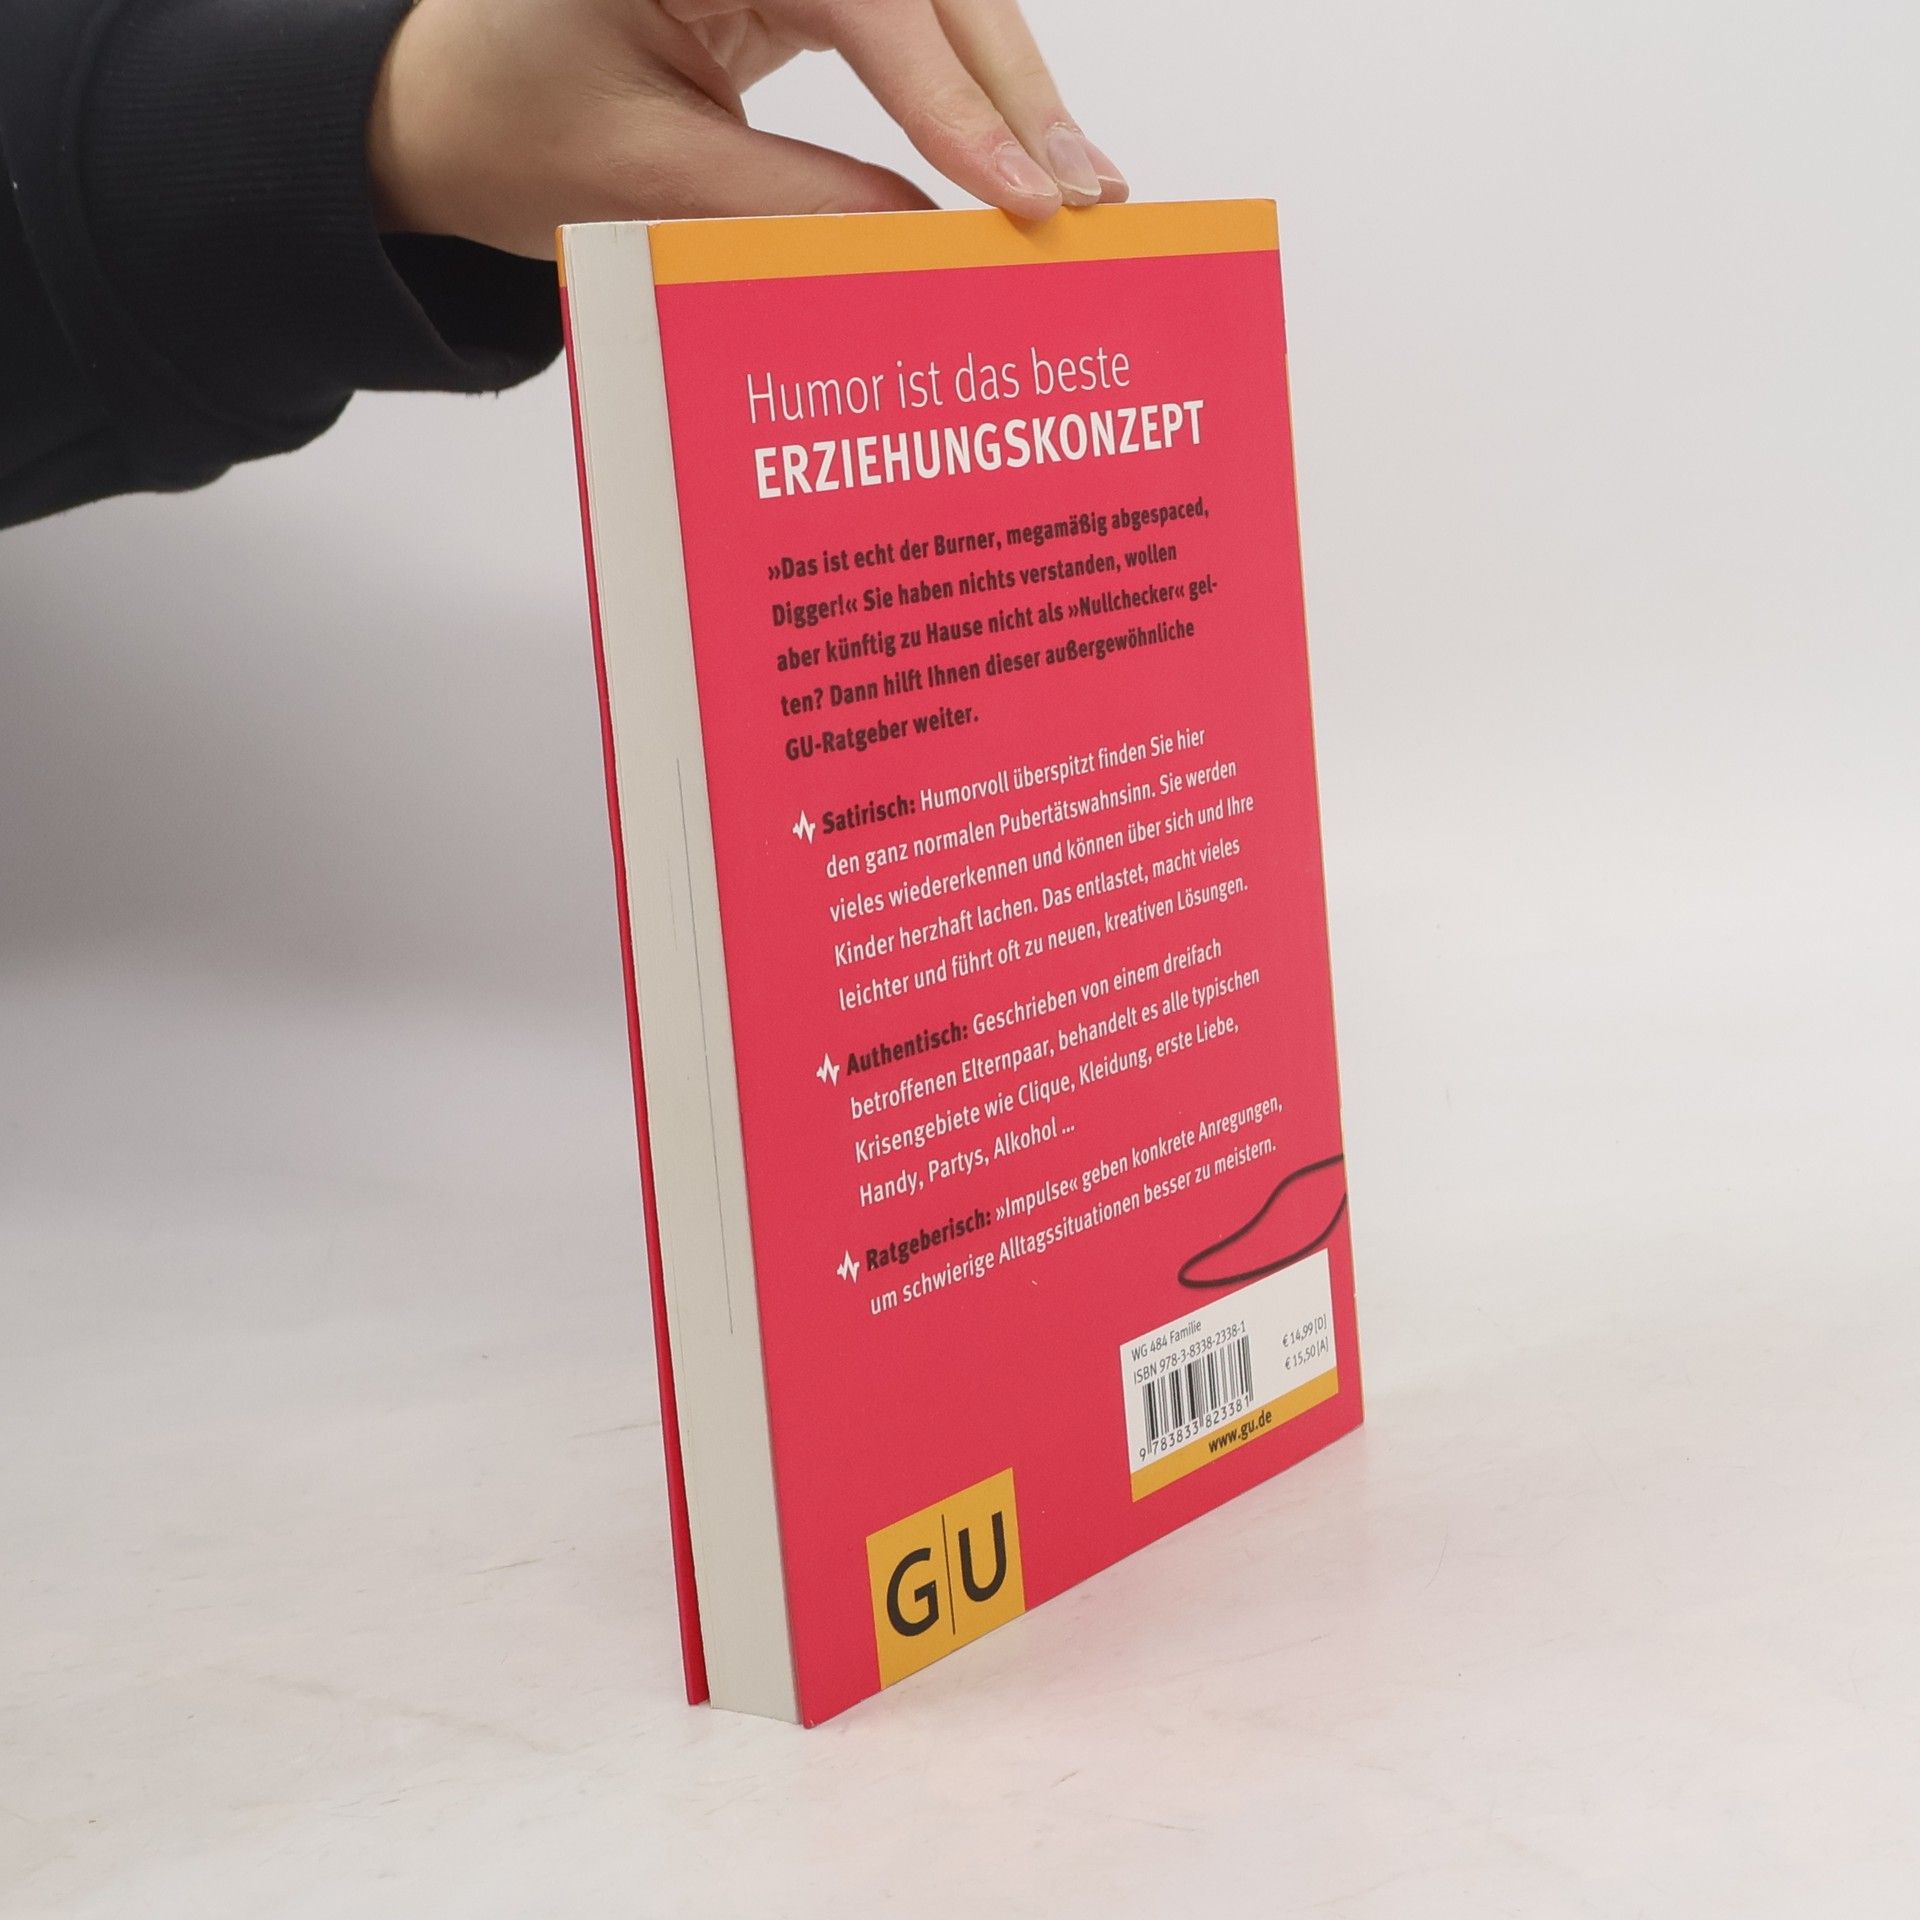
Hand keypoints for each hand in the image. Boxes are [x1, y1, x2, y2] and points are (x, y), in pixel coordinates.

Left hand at [368, 0, 1127, 259]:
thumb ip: (790, 200)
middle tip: (1085, 195)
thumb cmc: (512, 126)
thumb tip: (927, 238)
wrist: (446, 109)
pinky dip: (964, 89)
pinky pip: (907, 19)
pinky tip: (1014, 152)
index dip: (955, 100)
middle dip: (1011, 85)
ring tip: (1074, 185)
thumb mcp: (645, 177)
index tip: (1022, 191)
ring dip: (1007, 87)